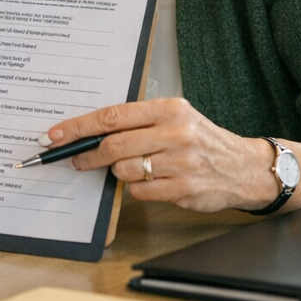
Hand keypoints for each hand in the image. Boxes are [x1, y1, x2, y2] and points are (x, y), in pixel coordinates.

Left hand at [45, 98, 275, 212]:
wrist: (245, 168)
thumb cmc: (201, 141)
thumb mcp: (175, 119)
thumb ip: (137, 122)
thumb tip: (88, 132)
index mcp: (170, 109)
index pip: (112, 116)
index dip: (78, 127)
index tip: (54, 135)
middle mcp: (176, 133)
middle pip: (113, 145)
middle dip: (87, 154)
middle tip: (75, 159)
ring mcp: (181, 163)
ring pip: (124, 170)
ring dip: (117, 172)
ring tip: (130, 168)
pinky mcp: (183, 189)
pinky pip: (140, 191)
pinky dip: (137, 188)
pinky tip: (152, 182)